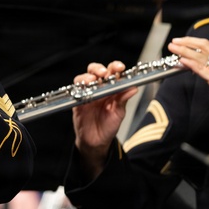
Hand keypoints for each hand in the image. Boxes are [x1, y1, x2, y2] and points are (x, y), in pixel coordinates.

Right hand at [72, 60, 137, 179]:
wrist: (96, 142)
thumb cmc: (109, 127)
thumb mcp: (119, 113)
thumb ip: (123, 100)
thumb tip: (133, 88)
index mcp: (111, 89)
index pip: (112, 73)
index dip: (115, 67)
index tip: (120, 67)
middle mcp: (98, 89)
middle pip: (95, 71)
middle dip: (99, 69)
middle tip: (104, 73)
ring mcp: (87, 94)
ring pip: (83, 78)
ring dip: (87, 77)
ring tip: (92, 81)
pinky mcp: (77, 101)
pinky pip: (75, 91)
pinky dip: (78, 88)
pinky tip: (84, 90)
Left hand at [168, 34, 208, 96]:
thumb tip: (193, 56)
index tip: (197, 41)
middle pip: (205, 46)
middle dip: (188, 41)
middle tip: (175, 41)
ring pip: (200, 56)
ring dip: (184, 50)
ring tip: (173, 48)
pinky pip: (201, 69)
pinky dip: (190, 63)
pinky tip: (182, 60)